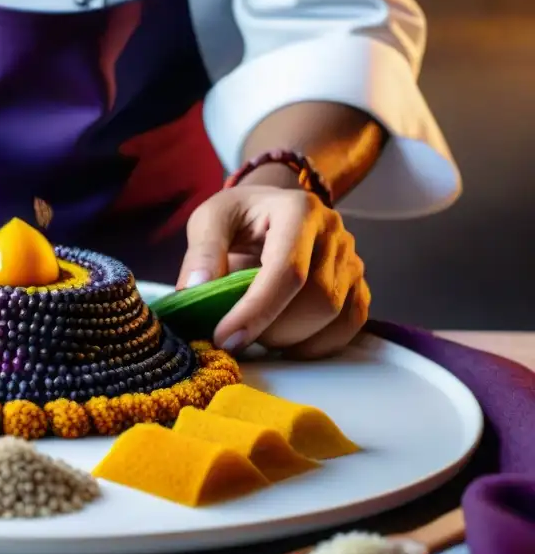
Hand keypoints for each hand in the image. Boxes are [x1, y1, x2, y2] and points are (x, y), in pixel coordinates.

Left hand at [177, 186, 369, 358]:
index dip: (256, 311)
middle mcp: (334, 232)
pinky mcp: (356, 283)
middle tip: (238, 333)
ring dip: (292, 338)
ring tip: (259, 331)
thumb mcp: (210, 220)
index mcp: (298, 210)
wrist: (269, 209)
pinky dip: (319, 344)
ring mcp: (350, 258)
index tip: (225, 339)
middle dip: (273, 329)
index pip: (287, 271)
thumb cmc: (238, 216)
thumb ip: (202, 253)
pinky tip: (288, 343)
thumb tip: (196, 290)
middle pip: (318, 299)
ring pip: (336, 316)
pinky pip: (351, 324)